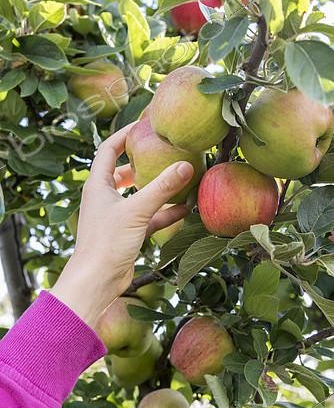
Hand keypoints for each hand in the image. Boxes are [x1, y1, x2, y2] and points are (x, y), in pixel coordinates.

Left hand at [50, 124, 193, 329]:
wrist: (97, 281)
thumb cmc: (107, 242)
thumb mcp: (137, 211)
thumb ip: (162, 188)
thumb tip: (186, 165)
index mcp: (98, 185)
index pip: (108, 150)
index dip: (124, 135)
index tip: (143, 125)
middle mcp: (105, 197)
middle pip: (124, 171)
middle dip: (143, 161)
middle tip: (164, 151)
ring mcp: (116, 215)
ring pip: (138, 194)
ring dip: (156, 188)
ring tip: (178, 177)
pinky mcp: (127, 232)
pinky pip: (147, 216)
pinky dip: (163, 212)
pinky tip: (184, 209)